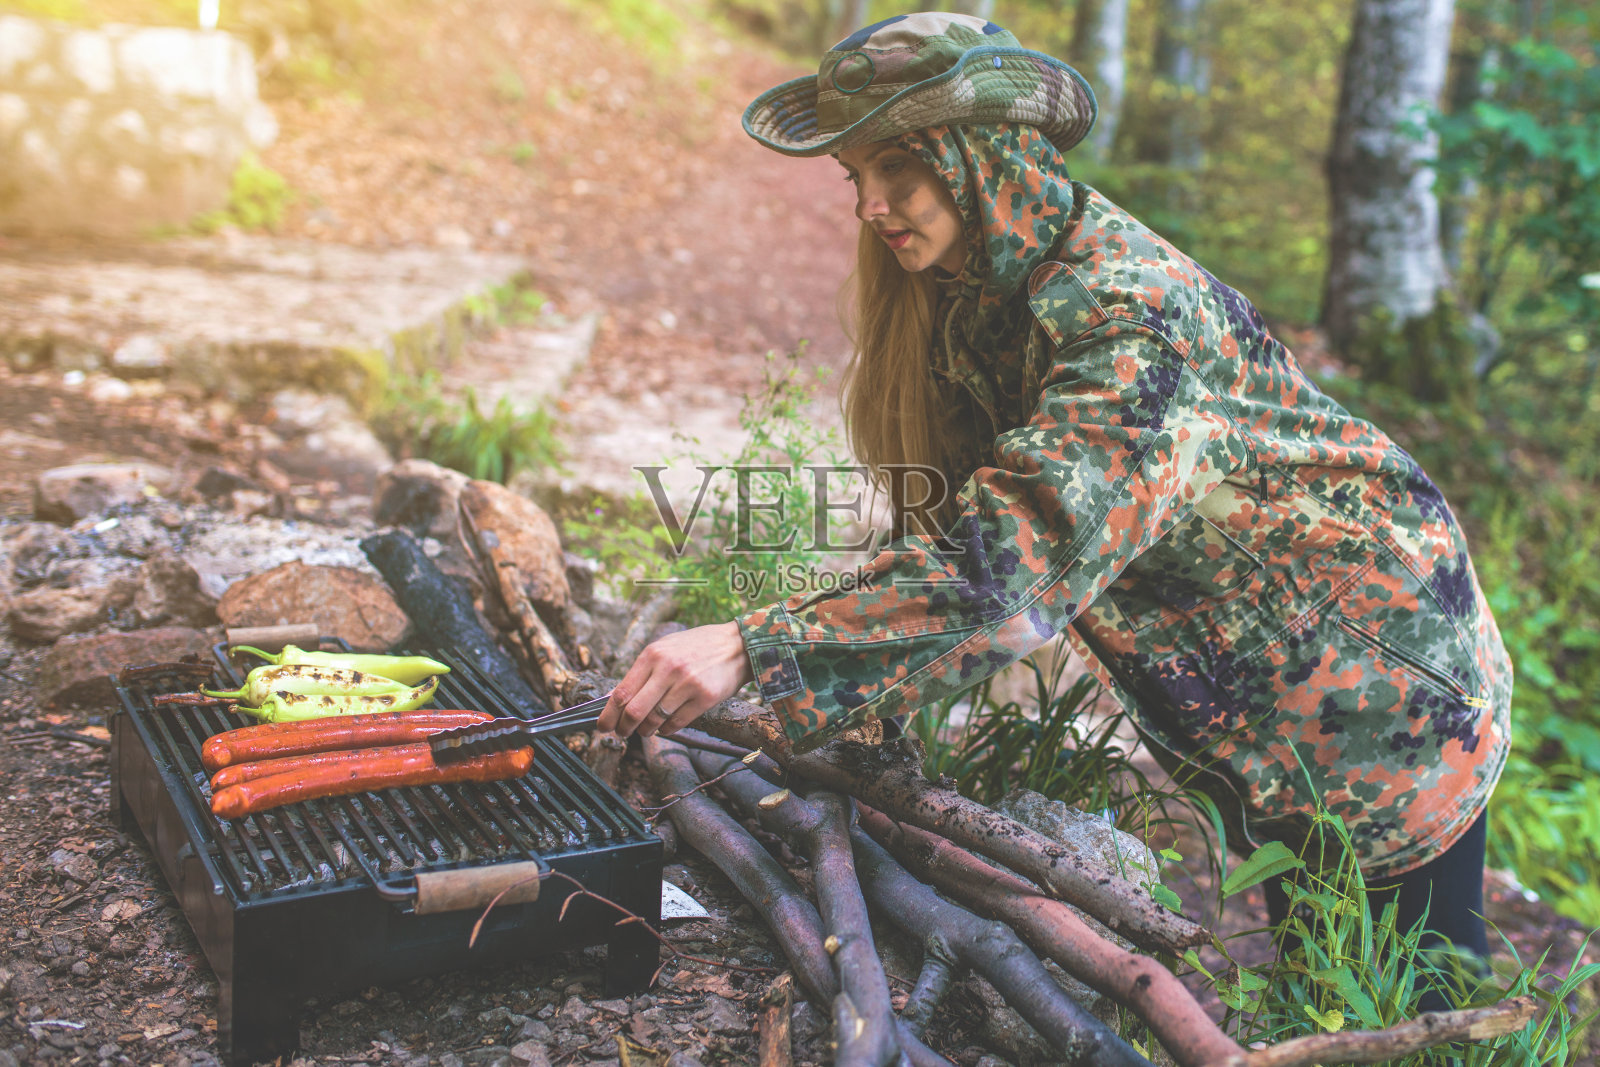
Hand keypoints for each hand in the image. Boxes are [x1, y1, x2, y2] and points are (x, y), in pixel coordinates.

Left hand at [597, 621, 753, 738]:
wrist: (737, 644)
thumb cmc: (697, 647)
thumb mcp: (665, 648)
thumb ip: (642, 671)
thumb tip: (616, 699)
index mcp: (652, 654)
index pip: (622, 693)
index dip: (608, 715)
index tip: (602, 727)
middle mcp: (668, 668)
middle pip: (635, 711)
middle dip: (624, 728)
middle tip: (622, 733)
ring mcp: (687, 683)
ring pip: (655, 719)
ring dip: (646, 730)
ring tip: (646, 730)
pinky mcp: (705, 697)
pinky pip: (677, 723)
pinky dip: (666, 730)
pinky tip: (664, 727)